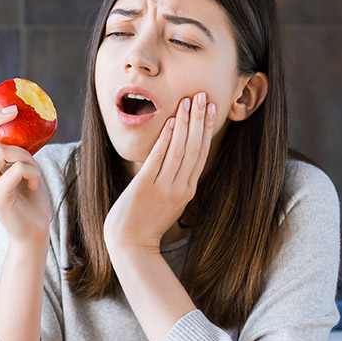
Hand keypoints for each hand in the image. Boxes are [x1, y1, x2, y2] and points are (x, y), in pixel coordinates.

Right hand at [0, 96, 50, 246]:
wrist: (33, 232)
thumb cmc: (30, 196)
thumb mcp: (21, 165)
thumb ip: (14, 147)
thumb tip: (19, 115)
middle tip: (14, 109)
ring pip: (0, 151)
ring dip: (25, 154)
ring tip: (33, 169)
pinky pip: (16, 169)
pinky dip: (32, 171)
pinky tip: (34, 184)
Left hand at [104, 91, 216, 253]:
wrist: (130, 244)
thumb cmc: (146, 221)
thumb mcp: (169, 202)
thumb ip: (176, 181)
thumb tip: (177, 156)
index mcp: (188, 190)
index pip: (201, 154)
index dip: (206, 129)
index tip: (211, 109)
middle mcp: (180, 188)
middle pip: (195, 148)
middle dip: (200, 120)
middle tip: (204, 96)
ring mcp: (164, 187)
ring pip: (180, 149)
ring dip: (185, 123)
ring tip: (189, 101)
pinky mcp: (146, 187)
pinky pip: (158, 158)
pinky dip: (166, 138)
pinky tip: (170, 121)